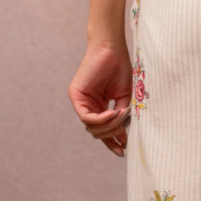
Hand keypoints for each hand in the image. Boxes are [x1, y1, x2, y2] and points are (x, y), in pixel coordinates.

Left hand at [68, 41, 132, 156]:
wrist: (112, 49)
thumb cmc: (120, 68)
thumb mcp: (125, 98)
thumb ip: (121, 117)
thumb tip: (123, 139)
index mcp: (99, 106)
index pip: (102, 130)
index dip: (112, 141)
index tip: (122, 151)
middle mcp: (88, 105)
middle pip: (96, 132)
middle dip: (112, 134)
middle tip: (124, 130)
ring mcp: (81, 101)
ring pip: (91, 127)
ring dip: (109, 125)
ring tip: (121, 116)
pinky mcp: (75, 96)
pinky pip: (87, 117)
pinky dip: (101, 119)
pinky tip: (113, 112)